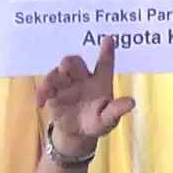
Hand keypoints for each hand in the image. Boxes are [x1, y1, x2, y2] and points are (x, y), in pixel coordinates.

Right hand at [36, 36, 134, 154]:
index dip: (107, 51)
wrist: (78, 134)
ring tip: (49, 88)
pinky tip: (41, 103)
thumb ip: (116, 110)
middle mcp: (83, 78)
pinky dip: (41, 93)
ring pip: (57, 72)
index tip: (108, 38)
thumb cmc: (97, 123)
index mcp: (100, 81)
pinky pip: (45, 87)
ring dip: (52, 77)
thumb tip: (131, 102)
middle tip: (65, 68)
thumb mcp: (108, 120)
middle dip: (69, 63)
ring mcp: (66, 84)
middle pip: (75, 62)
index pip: (104, 64)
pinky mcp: (53, 93)